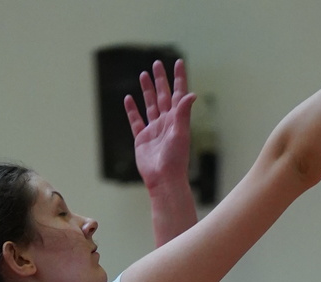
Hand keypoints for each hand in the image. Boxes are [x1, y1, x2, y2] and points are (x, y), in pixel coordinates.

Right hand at [126, 59, 195, 193]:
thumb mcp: (181, 133)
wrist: (163, 180)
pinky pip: (136, 121)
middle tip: (157, 64)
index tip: (178, 62)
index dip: (178, 78)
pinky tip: (128, 99)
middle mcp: (166, 123)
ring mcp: (154, 130)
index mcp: (177, 120)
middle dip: (160, 80)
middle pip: (163, 96)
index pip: (178, 94)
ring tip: (143, 75)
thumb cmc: (175, 159)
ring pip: (150, 105)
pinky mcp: (142, 139)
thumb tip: (192, 94)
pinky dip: (132, 110)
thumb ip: (183, 113)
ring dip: (147, 91)